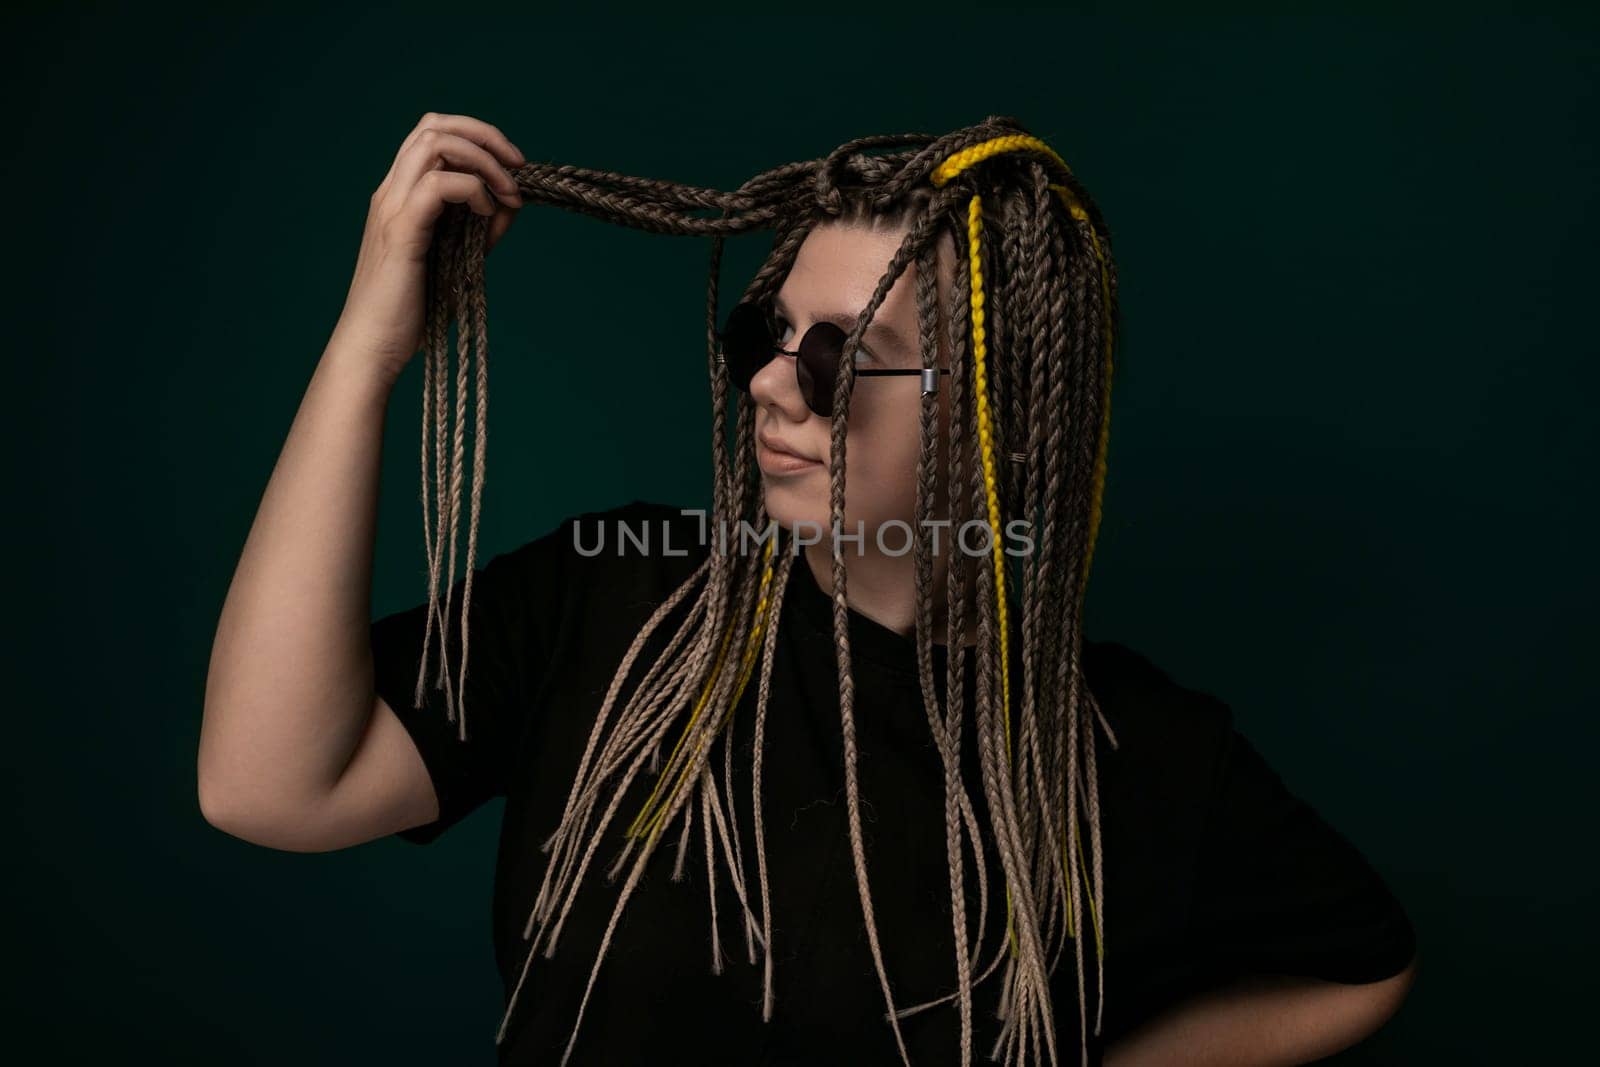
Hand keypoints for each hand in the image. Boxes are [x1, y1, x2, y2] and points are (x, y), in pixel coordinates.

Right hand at [332, 112, 524, 379]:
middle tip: (517, 166)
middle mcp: (392, 192)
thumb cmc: (412, 311)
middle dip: (485, 135)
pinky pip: (438, 186)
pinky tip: (487, 214)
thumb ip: (481, 229)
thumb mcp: (458, 260)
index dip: (477, 137)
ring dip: (483, 160)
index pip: (432, 134)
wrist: (373, 347)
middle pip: (433, 125)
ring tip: (508, 192)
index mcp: (400, 195)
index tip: (511, 166)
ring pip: (435, 143)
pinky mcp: (401, 231)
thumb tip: (514, 201)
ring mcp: (392, 208)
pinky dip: (472, 190)